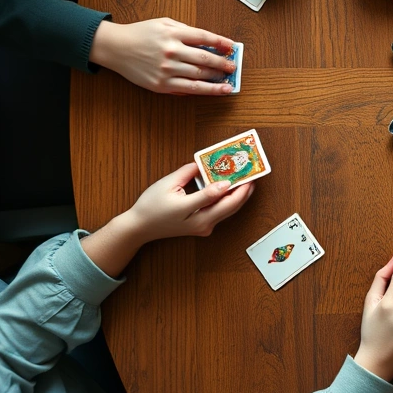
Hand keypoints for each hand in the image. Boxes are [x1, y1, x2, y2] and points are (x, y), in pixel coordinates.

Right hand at [89, 18, 235, 94]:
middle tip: (233, 66)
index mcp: (173, 33)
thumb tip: (208, 41)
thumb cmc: (140, 34)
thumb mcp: (163, 23)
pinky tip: (216, 90)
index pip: (204, 37)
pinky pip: (188, 89)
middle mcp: (172, 51)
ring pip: (200, 75)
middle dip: (223, 63)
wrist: (115, 47)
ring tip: (229, 81)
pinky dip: (205, 90)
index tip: (232, 46)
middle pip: (205, 58)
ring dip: (218, 79)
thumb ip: (185, 30)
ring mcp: (167, 69)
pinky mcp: (161, 84)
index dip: (221, 42)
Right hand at [124, 163, 253, 241]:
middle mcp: (200, 224)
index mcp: (189, 212)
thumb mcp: (166, 185)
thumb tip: (203, 165)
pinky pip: (222, 214)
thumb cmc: (151, 206)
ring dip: (240, 198)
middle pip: (228, 208)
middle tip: (252, 176)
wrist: (140, 228)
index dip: (226, 186)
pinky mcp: (203, 228)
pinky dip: (230, 202)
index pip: (213, 197)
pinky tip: (234, 191)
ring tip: (248, 182)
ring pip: (228, 212)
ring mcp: (203, 228)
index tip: (237, 175)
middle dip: (243, 192)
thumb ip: (187, 173)